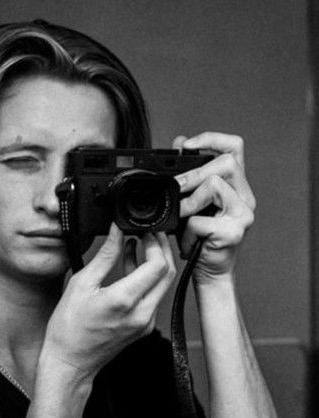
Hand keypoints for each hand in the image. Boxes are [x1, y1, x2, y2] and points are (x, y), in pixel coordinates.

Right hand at [43, 223, 175, 377]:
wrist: (70, 362)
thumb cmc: (69, 328)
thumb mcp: (82, 283)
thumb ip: (105, 255)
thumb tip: (117, 231)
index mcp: (125, 300)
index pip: (158, 265)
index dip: (156, 242)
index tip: (145, 230)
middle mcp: (141, 313)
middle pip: (167, 273)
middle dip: (161, 248)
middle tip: (148, 233)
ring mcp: (145, 323)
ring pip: (162, 285)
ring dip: (154, 263)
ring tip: (137, 244)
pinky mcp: (144, 327)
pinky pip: (153, 297)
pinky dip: (146, 279)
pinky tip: (131, 267)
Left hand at [173, 132, 254, 284]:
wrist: (209, 273)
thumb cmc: (200, 240)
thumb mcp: (190, 203)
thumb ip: (189, 175)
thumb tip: (180, 142)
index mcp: (237, 187)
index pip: (234, 148)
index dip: (211, 139)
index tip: (187, 145)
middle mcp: (245, 198)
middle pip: (226, 163)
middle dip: (194, 173)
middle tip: (177, 188)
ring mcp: (243, 215)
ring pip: (215, 185)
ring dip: (190, 201)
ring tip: (182, 218)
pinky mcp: (233, 233)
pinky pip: (200, 219)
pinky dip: (187, 231)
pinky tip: (190, 241)